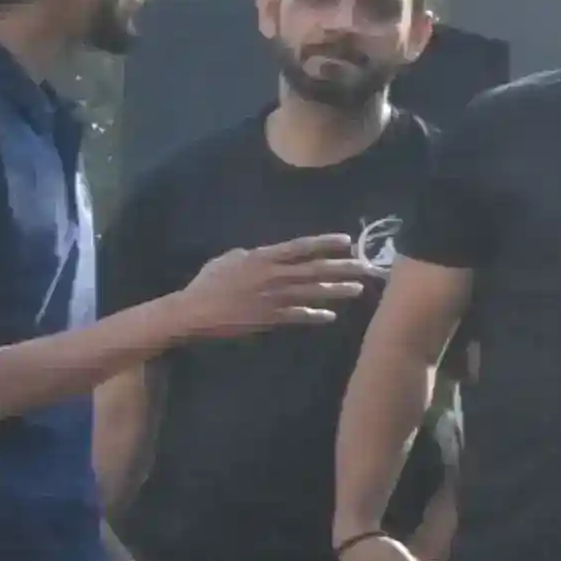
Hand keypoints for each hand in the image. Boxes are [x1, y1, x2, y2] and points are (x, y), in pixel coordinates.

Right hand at [166, 231, 375, 347]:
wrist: (194, 312)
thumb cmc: (208, 283)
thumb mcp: (229, 259)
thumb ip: (253, 255)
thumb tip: (270, 254)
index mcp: (263, 257)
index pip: (301, 247)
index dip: (325, 243)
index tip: (347, 242)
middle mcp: (273, 276)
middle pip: (315, 269)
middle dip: (343, 268)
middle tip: (366, 267)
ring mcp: (274, 298)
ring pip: (313, 292)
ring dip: (337, 291)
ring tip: (358, 289)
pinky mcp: (271, 318)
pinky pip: (299, 316)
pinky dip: (316, 315)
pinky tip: (331, 315)